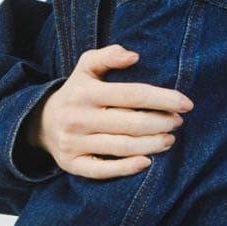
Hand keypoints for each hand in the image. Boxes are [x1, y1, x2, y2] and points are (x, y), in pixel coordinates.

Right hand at [23, 44, 193, 178]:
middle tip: (178, 122)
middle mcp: (79, 118)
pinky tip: (147, 162)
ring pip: (121, 146)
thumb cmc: (76, 92)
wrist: (41, 122)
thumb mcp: (86, 67)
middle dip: (161, 123)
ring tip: (170, 140)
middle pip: (130, 123)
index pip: (132, 94)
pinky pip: (102, 170)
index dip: (162, 99)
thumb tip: (134, 56)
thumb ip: (108, 56)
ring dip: (151, 144)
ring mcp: (74, 143)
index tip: (186, 103)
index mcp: (85, 92)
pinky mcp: (72, 164)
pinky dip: (125, 168)